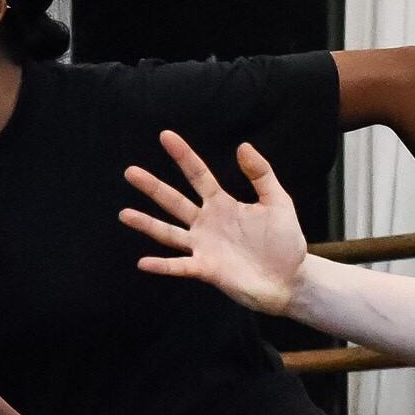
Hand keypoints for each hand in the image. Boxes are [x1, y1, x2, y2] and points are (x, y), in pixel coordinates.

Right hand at [121, 132, 310, 314]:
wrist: (290, 279)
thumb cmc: (285, 241)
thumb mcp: (278, 202)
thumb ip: (261, 174)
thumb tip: (243, 145)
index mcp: (222, 204)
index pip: (198, 175)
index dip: (183, 155)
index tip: (165, 135)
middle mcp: (207, 223)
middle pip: (174, 201)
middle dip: (153, 187)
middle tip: (130, 171)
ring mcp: (204, 246)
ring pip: (169, 233)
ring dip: (147, 224)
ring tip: (124, 214)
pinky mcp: (206, 269)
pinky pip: (180, 266)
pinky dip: (163, 266)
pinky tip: (144, 262)